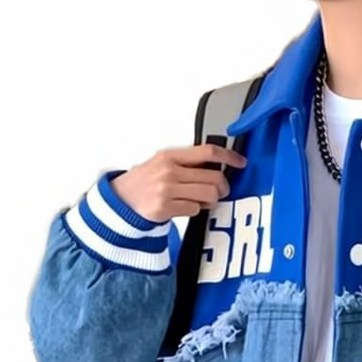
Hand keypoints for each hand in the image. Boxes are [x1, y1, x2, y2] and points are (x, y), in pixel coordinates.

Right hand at [110, 143, 247, 222]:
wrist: (121, 200)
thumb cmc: (145, 182)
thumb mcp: (162, 163)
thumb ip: (187, 163)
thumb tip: (217, 166)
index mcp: (170, 155)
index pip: (208, 152)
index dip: (229, 157)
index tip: (241, 163)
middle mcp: (169, 170)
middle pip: (214, 177)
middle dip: (223, 187)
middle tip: (220, 191)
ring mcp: (167, 189)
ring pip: (209, 195)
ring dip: (210, 200)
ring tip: (200, 200)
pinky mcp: (165, 207)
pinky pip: (195, 209)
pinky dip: (195, 210)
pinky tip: (185, 207)